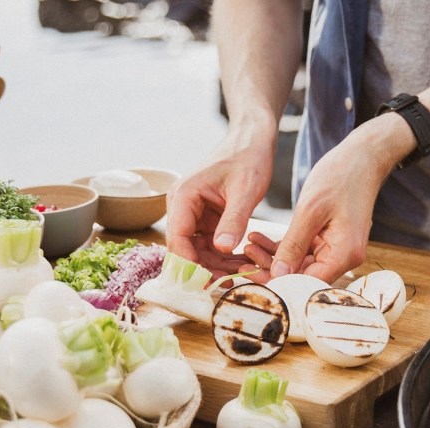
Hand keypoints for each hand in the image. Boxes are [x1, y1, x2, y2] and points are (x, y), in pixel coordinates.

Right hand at [166, 131, 274, 277]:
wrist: (252, 140)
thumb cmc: (248, 158)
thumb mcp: (245, 190)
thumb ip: (234, 219)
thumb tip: (221, 248)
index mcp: (184, 196)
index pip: (177, 237)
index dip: (188, 263)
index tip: (206, 282)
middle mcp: (182, 207)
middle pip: (184, 249)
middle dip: (204, 269)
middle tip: (228, 285)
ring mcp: (192, 214)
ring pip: (197, 251)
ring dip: (216, 266)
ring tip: (241, 276)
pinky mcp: (205, 219)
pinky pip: (209, 245)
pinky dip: (224, 257)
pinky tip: (242, 265)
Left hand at [243, 123, 394, 283]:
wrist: (360, 158)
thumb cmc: (340, 177)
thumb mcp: (310, 210)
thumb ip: (294, 245)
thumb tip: (277, 275)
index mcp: (344, 254)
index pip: (309, 282)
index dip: (280, 283)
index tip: (252, 276)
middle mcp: (344, 257)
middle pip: (304, 277)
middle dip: (272, 270)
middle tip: (243, 262)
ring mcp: (336, 249)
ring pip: (300, 265)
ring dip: (273, 257)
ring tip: (248, 246)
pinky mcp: (328, 240)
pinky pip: (302, 251)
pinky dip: (282, 246)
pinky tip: (258, 239)